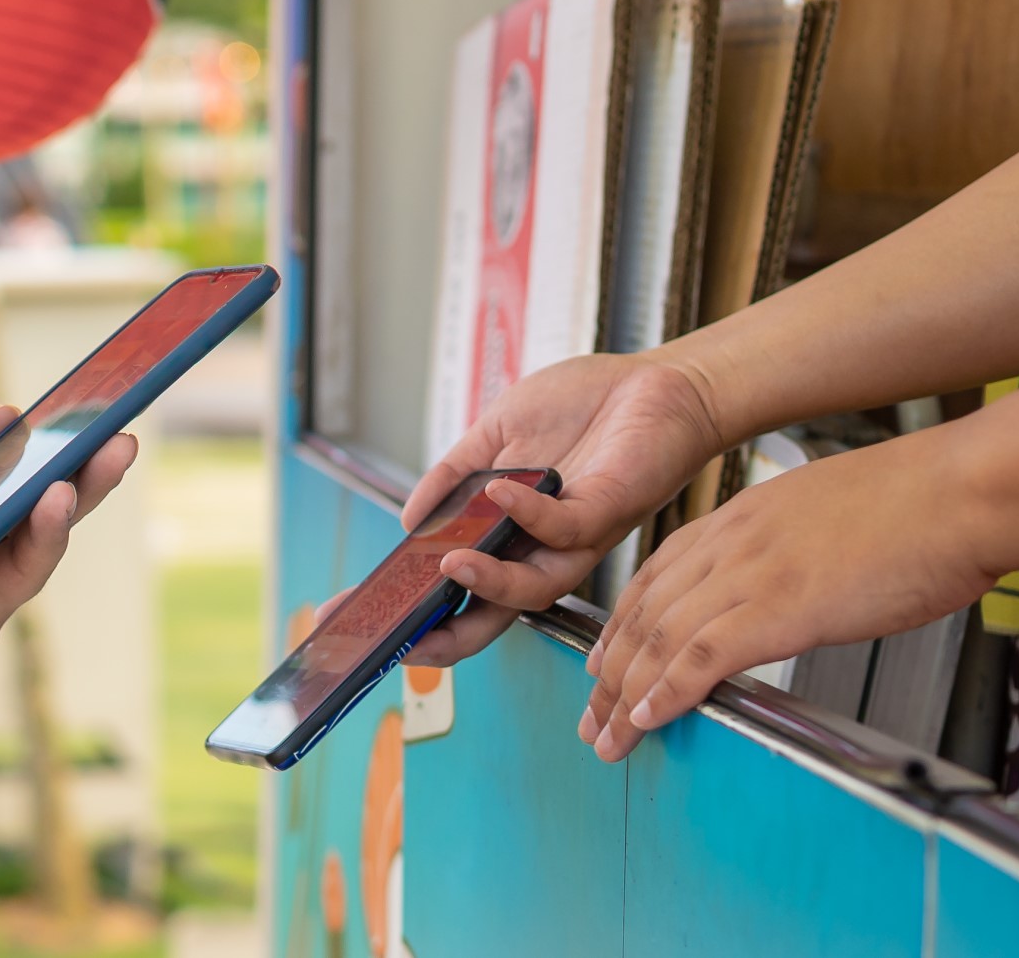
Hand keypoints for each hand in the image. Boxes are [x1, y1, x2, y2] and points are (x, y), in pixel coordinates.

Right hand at [405, 353, 724, 666]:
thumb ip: (453, 475)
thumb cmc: (584, 404)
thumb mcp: (497, 431)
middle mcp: (544, 549)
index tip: (362, 614)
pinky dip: (527, 514)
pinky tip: (499, 490)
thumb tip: (407, 521)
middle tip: (402, 638)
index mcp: (514, 534)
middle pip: (491, 614)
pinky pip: (563, 530)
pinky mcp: (606, 511)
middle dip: (444, 635)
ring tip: (448, 565)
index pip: (462, 590)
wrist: (656, 380)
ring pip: (532, 589)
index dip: (418, 609)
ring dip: (487, 584)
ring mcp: (576, 537)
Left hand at [579, 429, 996, 761]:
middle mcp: (731, 541)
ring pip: (661, 639)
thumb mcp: (829, 515)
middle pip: (646, 611)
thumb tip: (793, 585)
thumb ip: (791, 548)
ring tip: (607, 735)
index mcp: (743, 517)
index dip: (624, 621)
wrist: (960, 493)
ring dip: (625, 694)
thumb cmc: (918, 505)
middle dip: (610, 667)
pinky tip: (647, 718)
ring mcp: (749, 573)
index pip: (659, 575)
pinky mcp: (776, 608)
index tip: (602, 656)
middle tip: (591, 712)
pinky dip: (667, 691)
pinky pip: (700, 657)